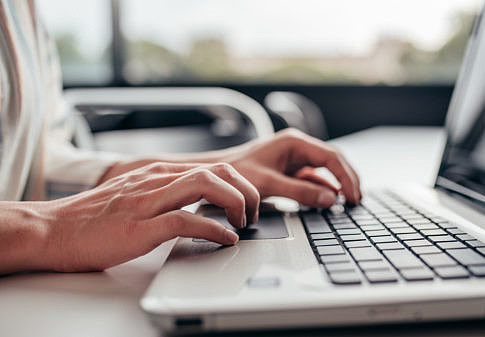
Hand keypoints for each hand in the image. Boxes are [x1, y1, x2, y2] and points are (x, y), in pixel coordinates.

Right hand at [0, 162, 258, 272]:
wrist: (52, 229)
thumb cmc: (94, 218)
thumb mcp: (136, 195)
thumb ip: (166, 193)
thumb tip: (198, 203)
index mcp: (158, 174)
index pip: (213, 167)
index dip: (240, 184)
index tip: (248, 203)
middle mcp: (156, 181)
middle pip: (217, 171)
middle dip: (245, 190)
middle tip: (252, 213)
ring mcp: (147, 202)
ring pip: (205, 185)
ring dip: (235, 204)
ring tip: (243, 223)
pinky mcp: (138, 227)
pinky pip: (185, 221)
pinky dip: (213, 229)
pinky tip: (225, 239)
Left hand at [222, 129, 361, 209]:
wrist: (216, 174)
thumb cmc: (237, 173)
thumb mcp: (269, 184)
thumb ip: (300, 192)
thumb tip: (330, 198)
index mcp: (294, 142)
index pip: (331, 157)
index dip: (345, 177)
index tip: (353, 195)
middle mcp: (298, 146)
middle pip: (333, 160)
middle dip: (347, 179)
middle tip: (357, 199)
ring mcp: (295, 158)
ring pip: (326, 169)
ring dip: (338, 183)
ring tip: (351, 200)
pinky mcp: (291, 169)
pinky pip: (314, 177)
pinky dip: (325, 187)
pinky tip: (332, 199)